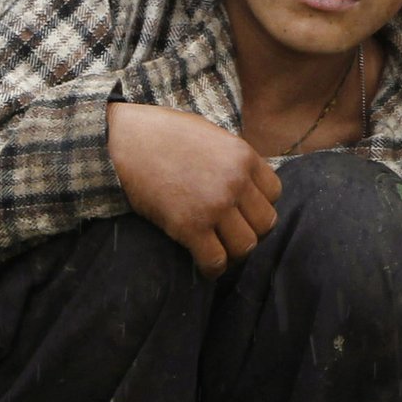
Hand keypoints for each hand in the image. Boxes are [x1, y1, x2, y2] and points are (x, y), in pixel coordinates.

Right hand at [108, 102, 282, 275]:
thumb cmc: (164, 134)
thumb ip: (233, 159)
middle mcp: (236, 182)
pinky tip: (203, 263)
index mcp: (243, 156)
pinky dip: (212, 268)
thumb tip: (244, 182)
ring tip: (218, 249)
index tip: (242, 210)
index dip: (259, 205)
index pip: (275, 193)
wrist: (126, 140)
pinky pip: (216, 261)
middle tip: (231, 233)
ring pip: (246, 246)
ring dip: (234, 252)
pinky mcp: (190, 226)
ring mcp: (214, 205)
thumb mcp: (211, 135)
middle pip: (266, 223)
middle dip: (251, 231)